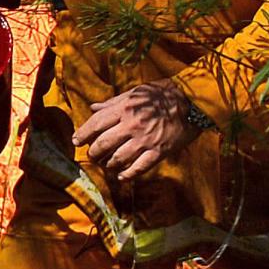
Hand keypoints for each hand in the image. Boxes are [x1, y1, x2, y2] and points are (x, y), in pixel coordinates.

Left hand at [75, 82, 200, 181]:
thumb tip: (93, 107)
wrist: (192, 101)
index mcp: (125, 108)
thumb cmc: (162, 94)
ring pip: (118, 158)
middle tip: (91, 155)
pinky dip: (127, 174)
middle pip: (103, 143)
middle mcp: (132, 125)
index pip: (96, 123)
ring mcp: (146, 140)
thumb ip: (113, 102)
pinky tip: (121, 176)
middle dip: (93, 152)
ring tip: (106, 164)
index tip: (76, 140)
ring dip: (108, 164)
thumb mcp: (135, 92)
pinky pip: (139, 168)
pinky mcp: (159, 151)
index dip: (83, 133)